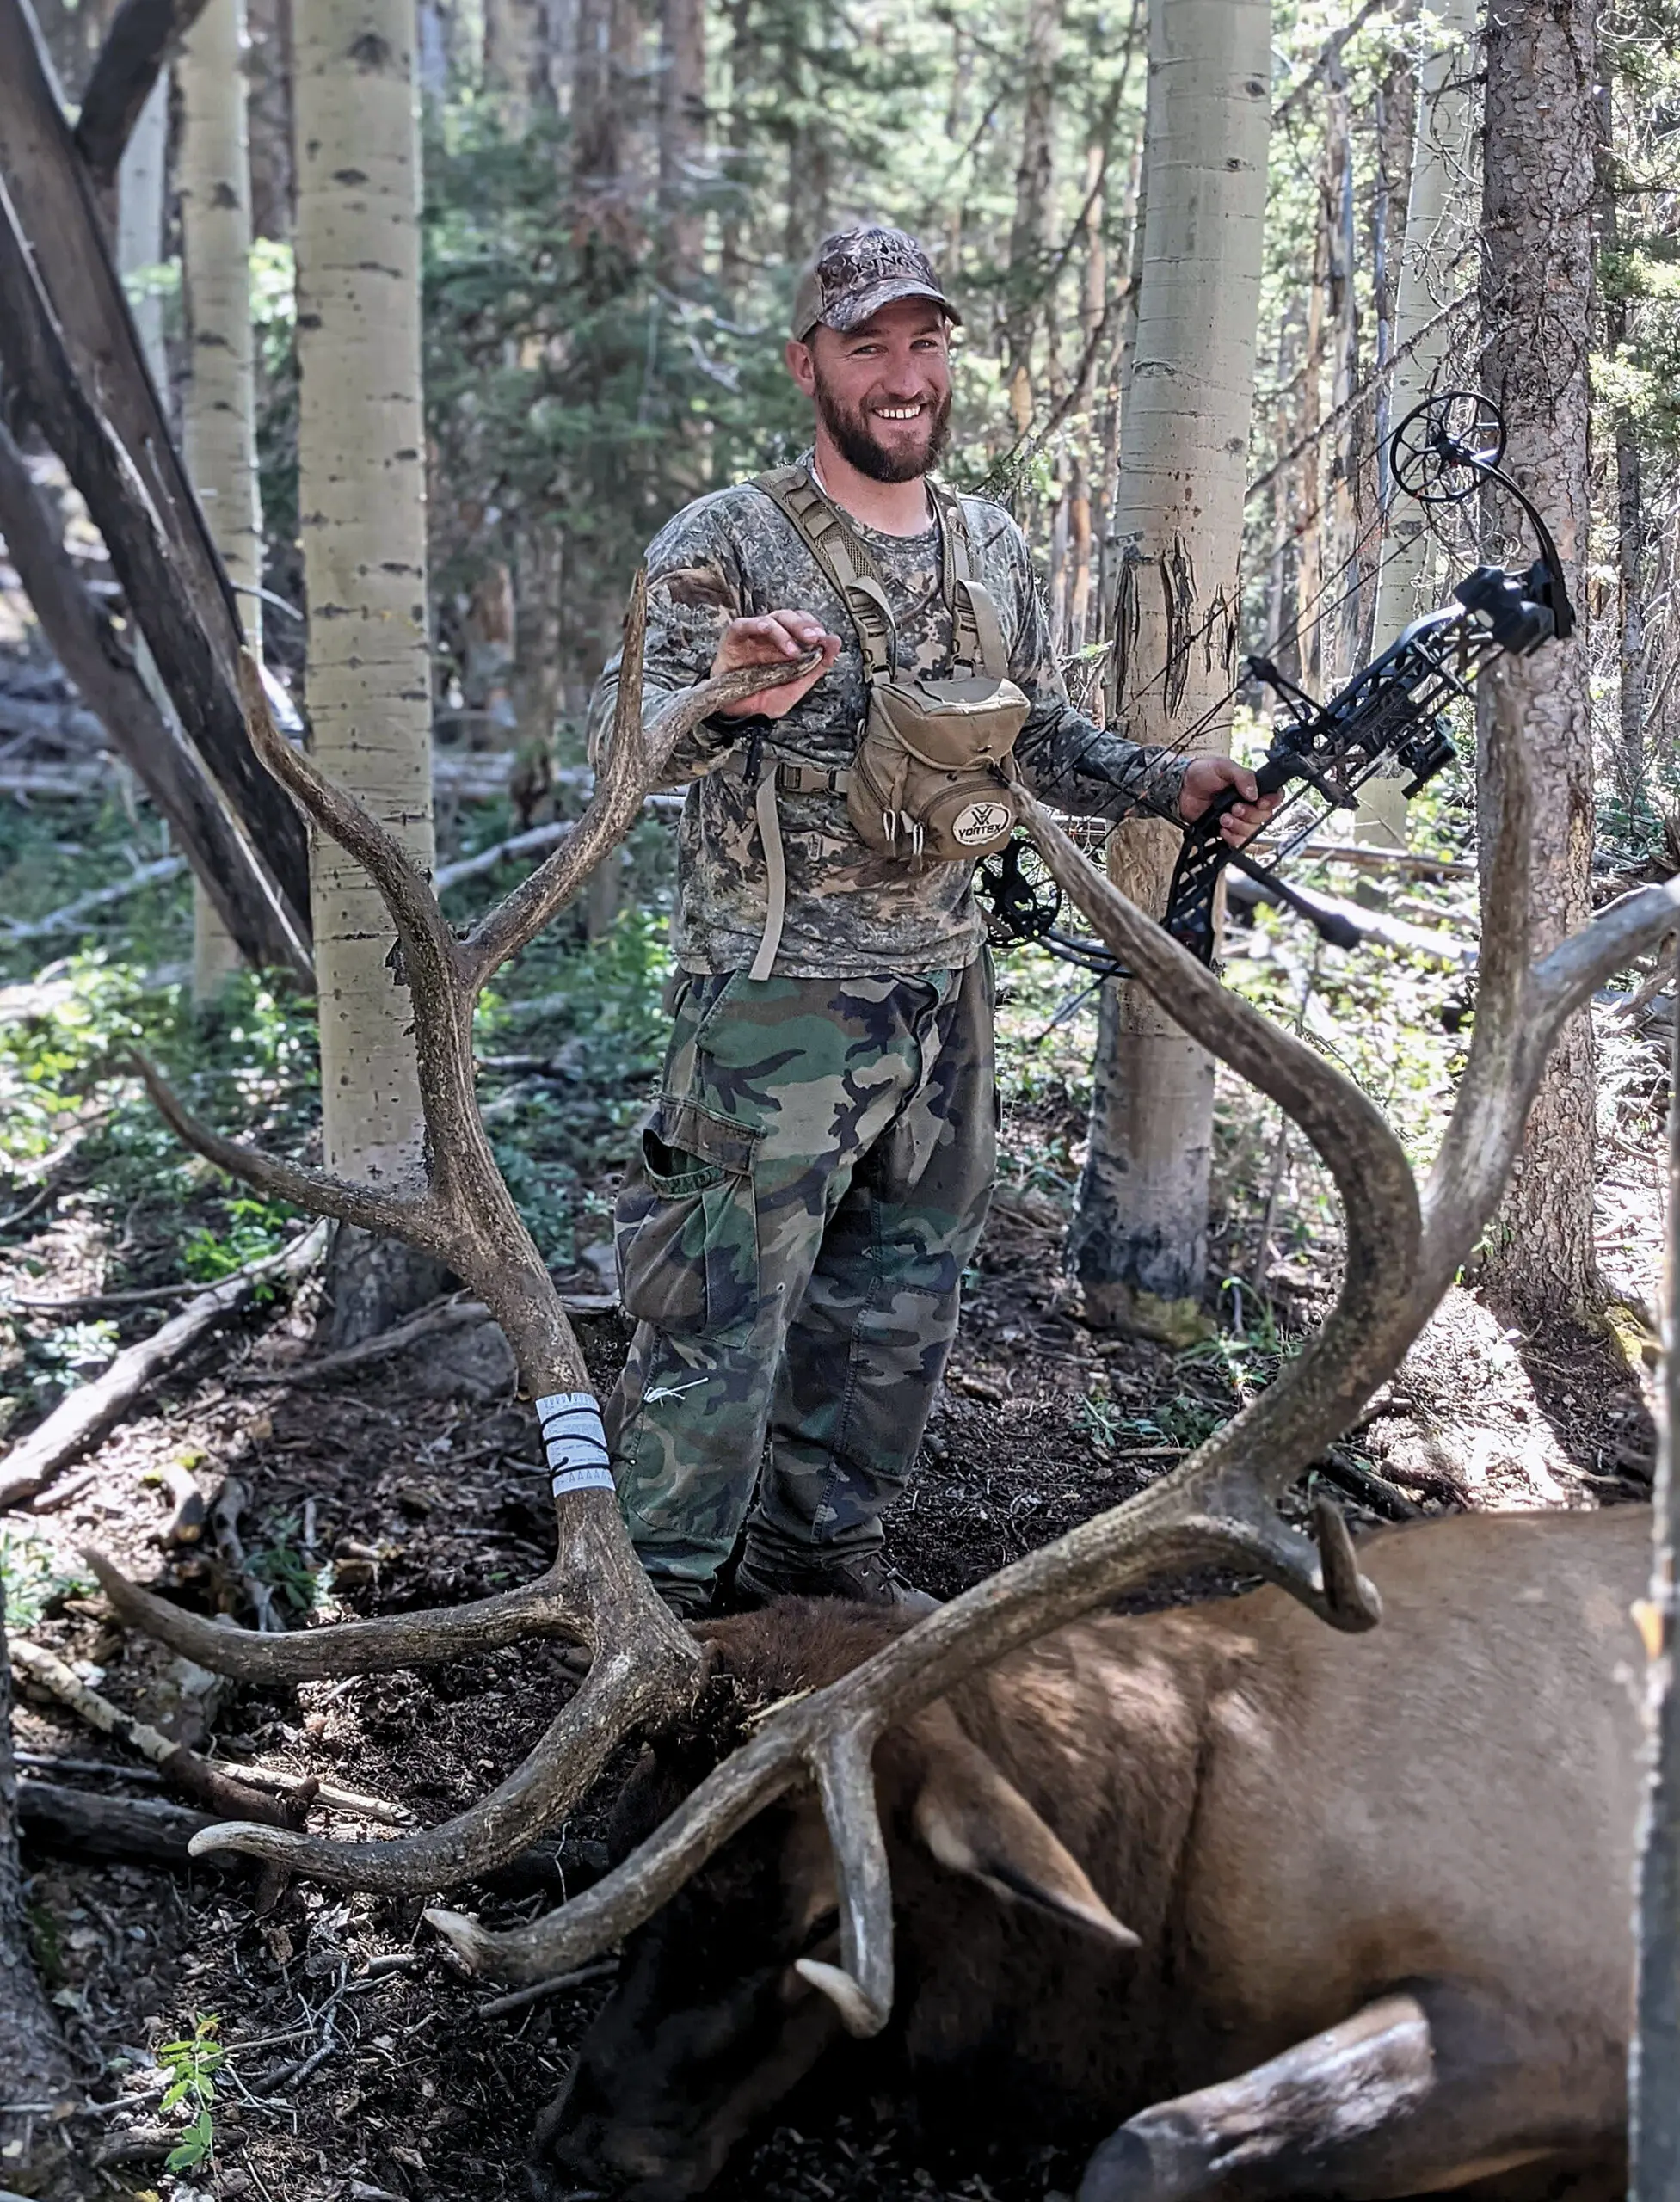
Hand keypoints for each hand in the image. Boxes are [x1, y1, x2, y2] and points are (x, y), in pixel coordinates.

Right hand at [709, 610, 840, 719]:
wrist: (740, 716)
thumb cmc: (764, 699)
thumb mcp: (796, 685)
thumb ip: (817, 665)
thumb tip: (835, 642)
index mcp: (785, 644)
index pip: (801, 623)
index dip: (813, 626)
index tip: (825, 639)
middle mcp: (769, 637)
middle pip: (788, 617)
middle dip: (803, 625)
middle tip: (814, 638)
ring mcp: (751, 637)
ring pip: (770, 619)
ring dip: (784, 630)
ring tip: (793, 650)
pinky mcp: (732, 640)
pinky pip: (743, 625)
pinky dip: (757, 624)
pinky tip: (768, 630)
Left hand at [1177, 756, 1280, 846]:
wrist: (1181, 788)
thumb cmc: (1202, 773)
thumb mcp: (1224, 767)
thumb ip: (1242, 776)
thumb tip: (1254, 793)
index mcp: (1253, 788)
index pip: (1274, 798)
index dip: (1271, 802)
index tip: (1259, 802)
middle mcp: (1249, 804)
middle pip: (1264, 818)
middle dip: (1249, 815)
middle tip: (1234, 808)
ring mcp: (1238, 819)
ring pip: (1252, 832)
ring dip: (1239, 826)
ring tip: (1224, 818)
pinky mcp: (1227, 830)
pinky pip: (1238, 842)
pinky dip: (1232, 838)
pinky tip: (1222, 829)